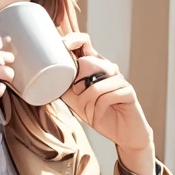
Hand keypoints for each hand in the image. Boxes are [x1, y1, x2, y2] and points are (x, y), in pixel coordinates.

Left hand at [61, 32, 155, 174]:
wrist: (123, 134)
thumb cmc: (100, 114)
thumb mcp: (76, 101)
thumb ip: (65, 88)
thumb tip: (46, 78)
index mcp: (94, 66)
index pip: (85, 43)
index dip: (74, 40)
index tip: (63, 45)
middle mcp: (108, 68)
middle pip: (89, 62)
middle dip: (78, 84)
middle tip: (78, 96)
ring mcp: (120, 79)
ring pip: (96, 85)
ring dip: (88, 103)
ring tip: (89, 112)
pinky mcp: (128, 92)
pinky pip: (107, 97)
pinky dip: (98, 110)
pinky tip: (99, 116)